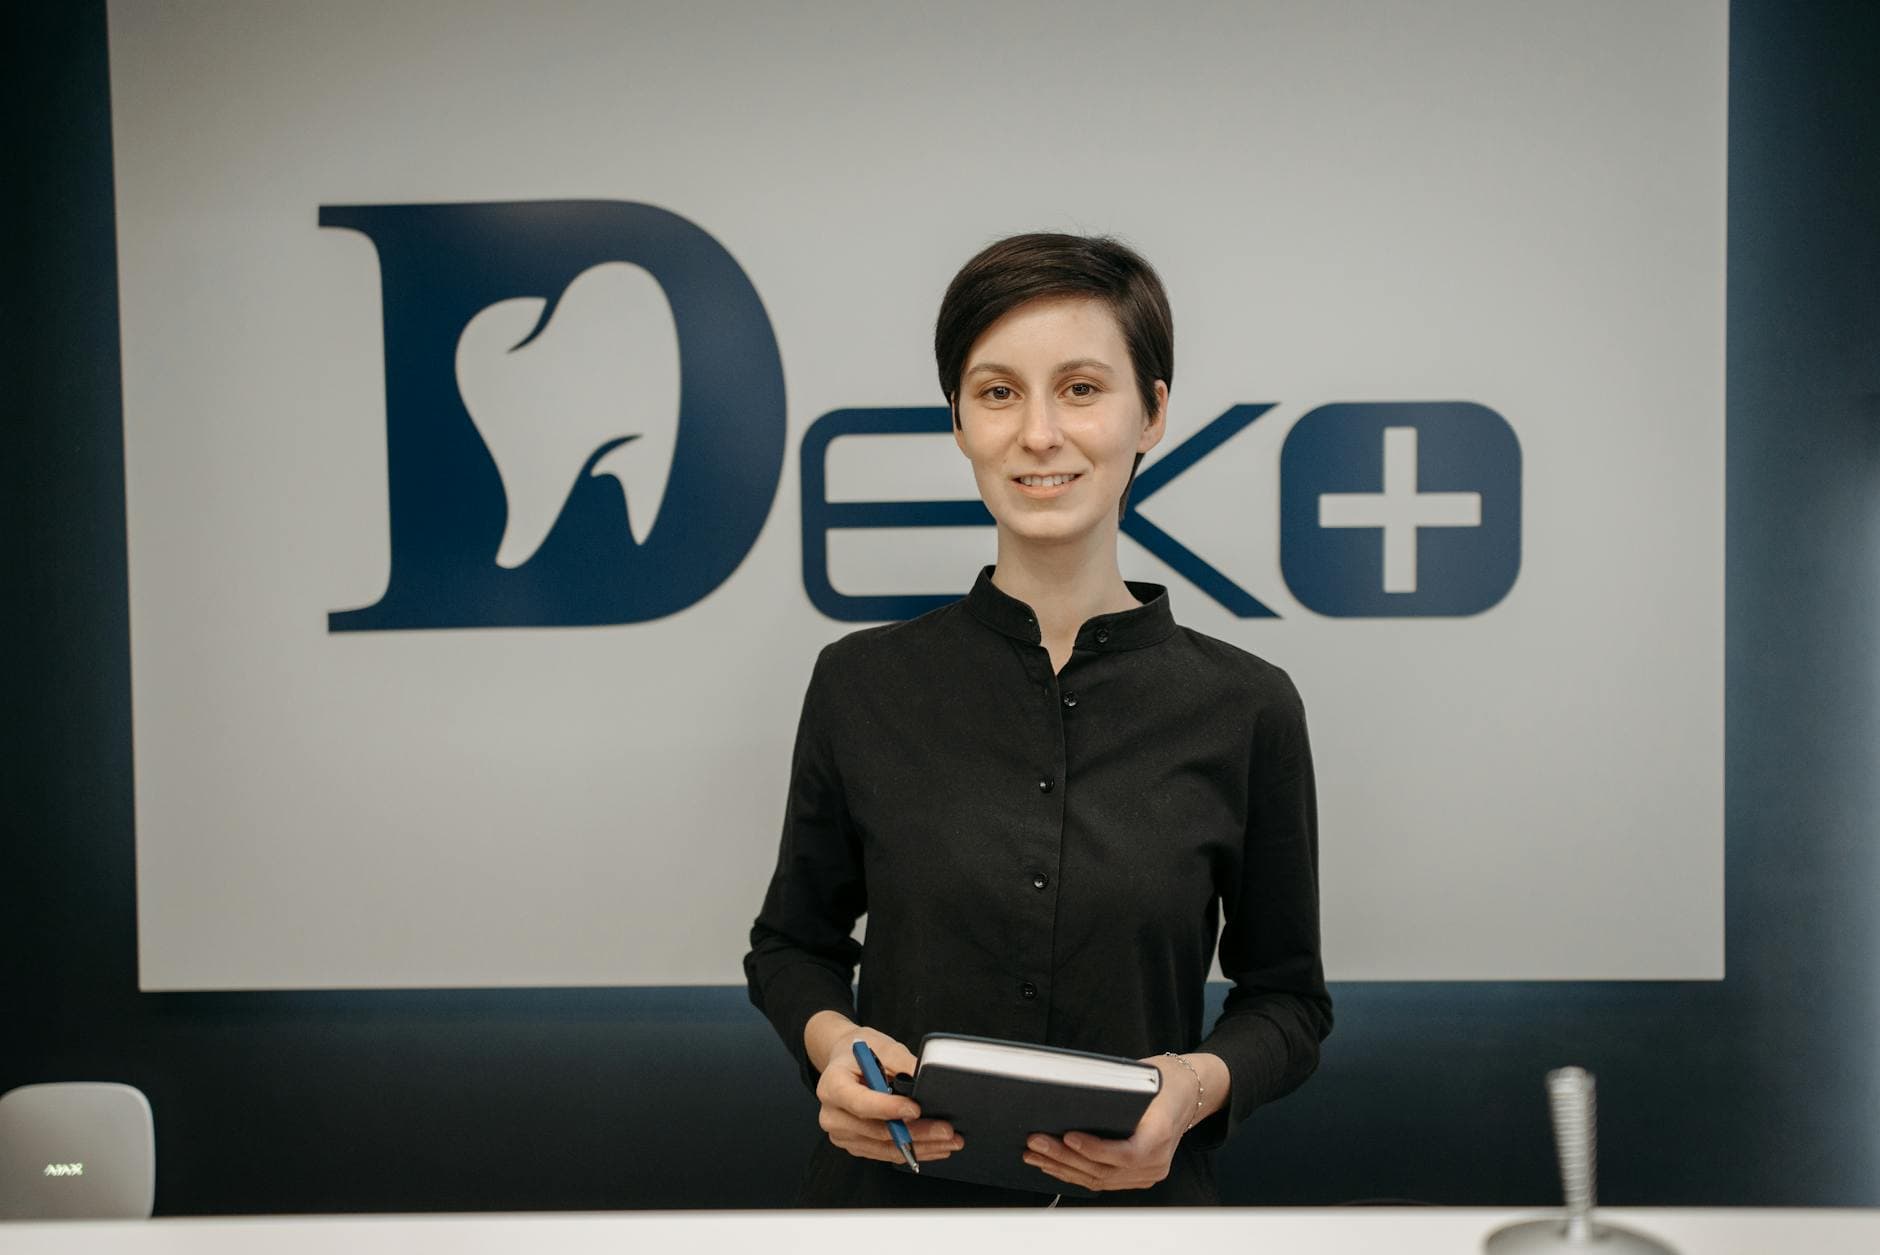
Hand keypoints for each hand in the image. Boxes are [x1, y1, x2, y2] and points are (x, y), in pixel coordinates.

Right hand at [809, 1018, 963, 1165]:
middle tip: (945, 1130)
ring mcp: (842, 1134)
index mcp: (832, 1085)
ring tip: (948, 1141)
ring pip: (885, 1147)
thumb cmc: (862, 1051)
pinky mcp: (854, 1144)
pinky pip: (885, 1153)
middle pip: (877, 1131)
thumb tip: (929, 1084)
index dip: (889, 1109)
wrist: (845, 1060)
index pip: (861, 1103)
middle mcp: (833, 1114)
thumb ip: (904, 1065)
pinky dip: (911, 1151)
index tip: (916, 1109)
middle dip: (916, 1132)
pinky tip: (933, 1146)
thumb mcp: (883, 1047)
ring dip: (920, 1147)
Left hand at [1022, 1054, 1202, 1191]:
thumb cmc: (1165, 1079)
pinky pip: (1103, 1180)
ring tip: (1034, 1155)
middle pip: (1104, 1170)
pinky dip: (1076, 1173)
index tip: (1068, 1136)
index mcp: (1161, 1135)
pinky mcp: (1138, 1177)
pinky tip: (1053, 1164)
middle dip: (1064, 1157)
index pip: (1126, 1154)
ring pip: (1099, 1180)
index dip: (1095, 1149)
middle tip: (1035, 1142)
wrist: (1190, 1092)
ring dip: (1063, 1168)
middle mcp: (1157, 1162)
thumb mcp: (1145, 1077)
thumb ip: (1115, 1092)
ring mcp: (1148, 1174)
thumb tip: (1069, 1095)